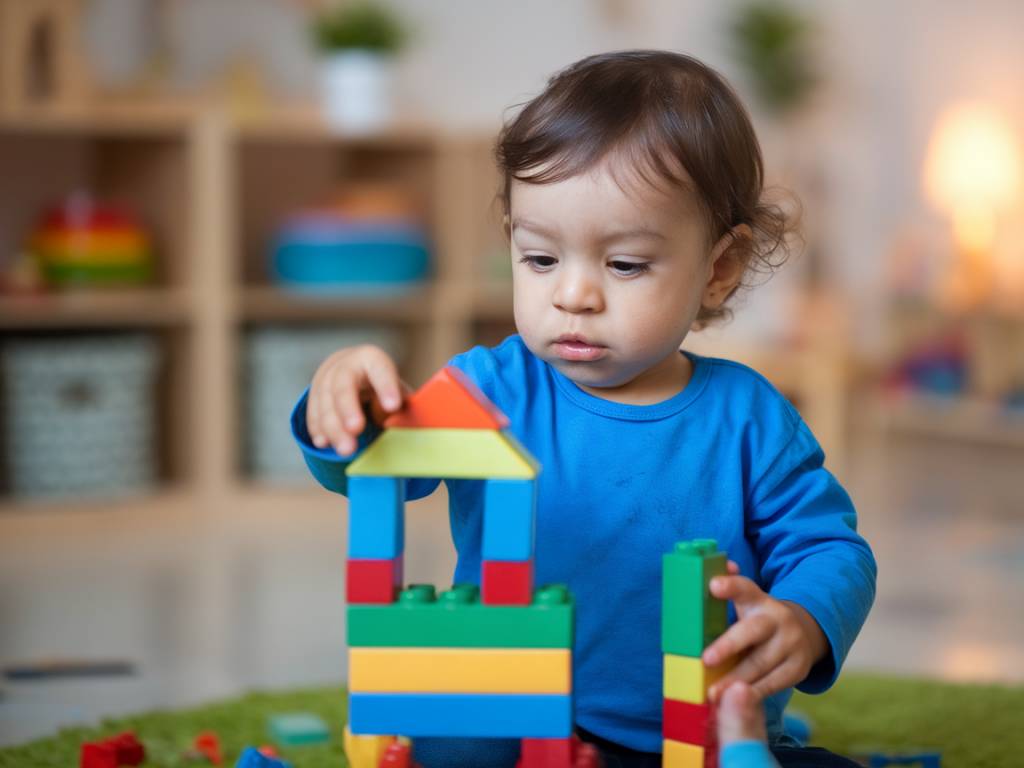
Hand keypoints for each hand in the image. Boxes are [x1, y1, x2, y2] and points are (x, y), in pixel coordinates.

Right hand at [306, 344, 409, 455]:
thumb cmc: (382, 386)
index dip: (386, 386)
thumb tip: (397, 422)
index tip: (393, 406)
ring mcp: (325, 379)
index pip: (379, 369)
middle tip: (356, 430)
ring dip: (334, 428)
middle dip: (348, 409)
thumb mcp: (396, 390)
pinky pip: (313, 412)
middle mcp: (346, 365)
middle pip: (343, 385)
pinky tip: (323, 444)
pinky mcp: (313, 395)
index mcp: (372, 359)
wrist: (351, 370)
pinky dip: (318, 429)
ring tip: (346, 450)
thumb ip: (401, 405)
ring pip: (324, 402)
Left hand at [702, 567, 827, 701]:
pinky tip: (736, 700)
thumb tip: (713, 581)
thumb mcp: (747, 604)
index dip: (730, 586)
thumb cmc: (758, 621)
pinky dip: (754, 693)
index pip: (744, 589)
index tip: (714, 586)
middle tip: (706, 660)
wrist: (803, 634)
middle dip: (729, 646)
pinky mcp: (798, 668)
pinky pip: (773, 683)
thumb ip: (729, 595)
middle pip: (753, 631)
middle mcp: (778, 618)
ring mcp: (791, 643)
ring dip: (736, 679)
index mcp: (758, 600)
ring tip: (714, 692)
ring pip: (761, 662)